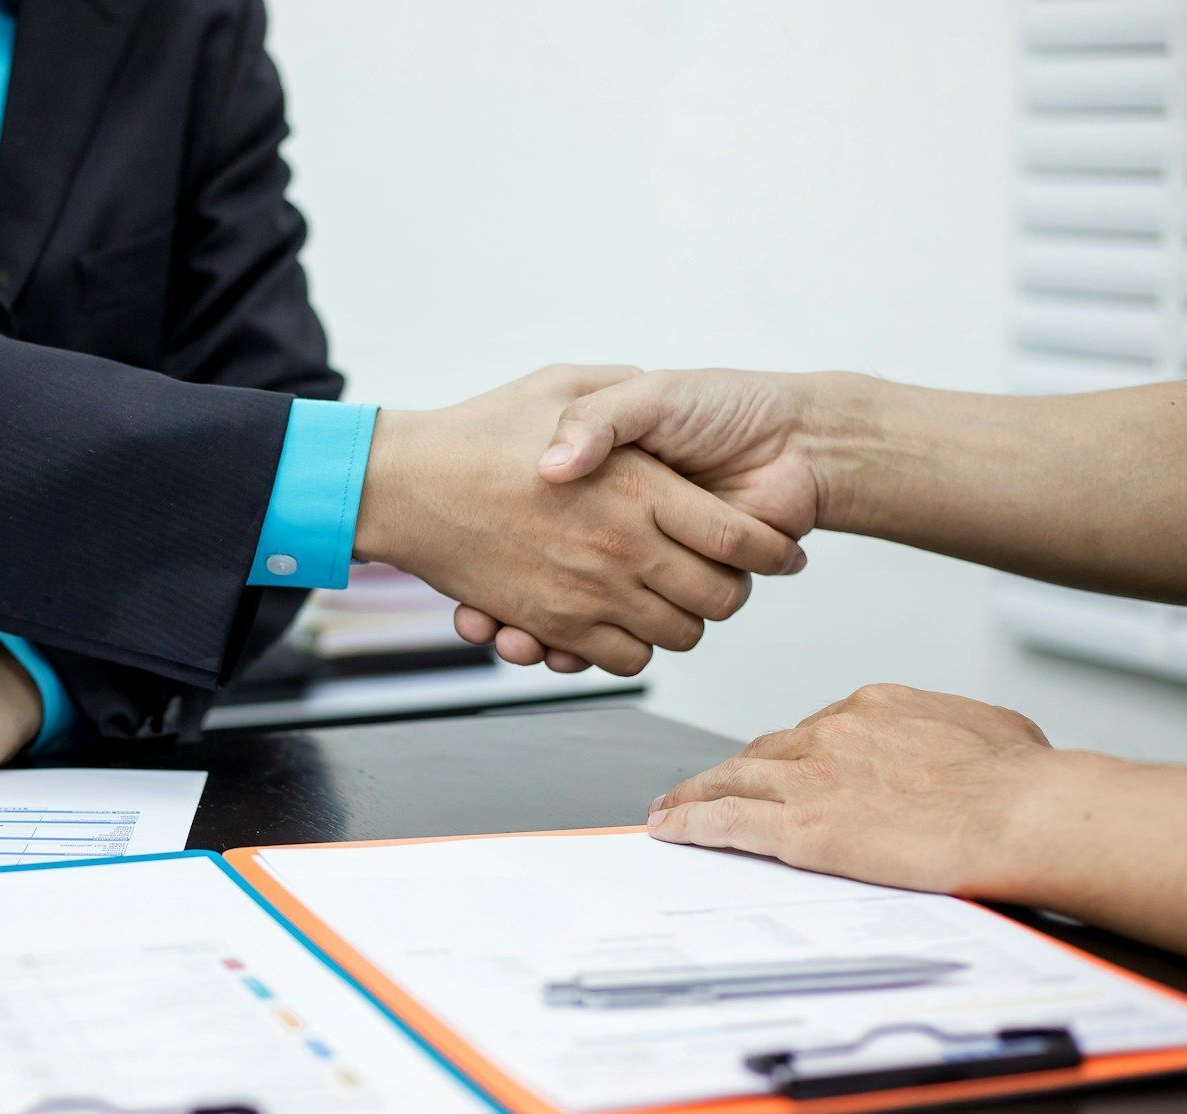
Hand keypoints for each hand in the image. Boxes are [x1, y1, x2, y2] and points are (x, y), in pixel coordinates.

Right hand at [357, 365, 805, 674]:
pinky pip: (623, 658)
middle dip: (731, 591)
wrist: (407, 480)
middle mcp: (623, 545)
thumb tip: (666, 425)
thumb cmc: (485, 425)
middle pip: (720, 599)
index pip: (737, 537)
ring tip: (673, 598)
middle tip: (722, 576)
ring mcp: (590, 590)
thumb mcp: (564, 382)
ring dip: (683, 622)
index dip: (769, 550)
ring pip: (678, 635)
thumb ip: (623, 401)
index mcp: (639, 485)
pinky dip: (631, 649)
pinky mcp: (556, 622)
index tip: (780, 551)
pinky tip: (623, 621)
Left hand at [645, 684, 1053, 897]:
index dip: (789, 756)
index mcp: (874, 707)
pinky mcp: (798, 825)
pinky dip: (692, 824)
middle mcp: (832, 732)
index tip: (779, 771)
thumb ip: (955, 734)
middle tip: (708, 788)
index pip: (813, 732)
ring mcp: (810, 776)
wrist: (1024, 811)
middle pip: (763, 753)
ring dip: (696, 794)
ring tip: (672, 810)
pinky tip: (671, 830)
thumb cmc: (1024, 781)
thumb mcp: (993, 731)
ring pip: (732, 781)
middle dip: (736, 772)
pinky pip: (725, 821)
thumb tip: (964, 745)